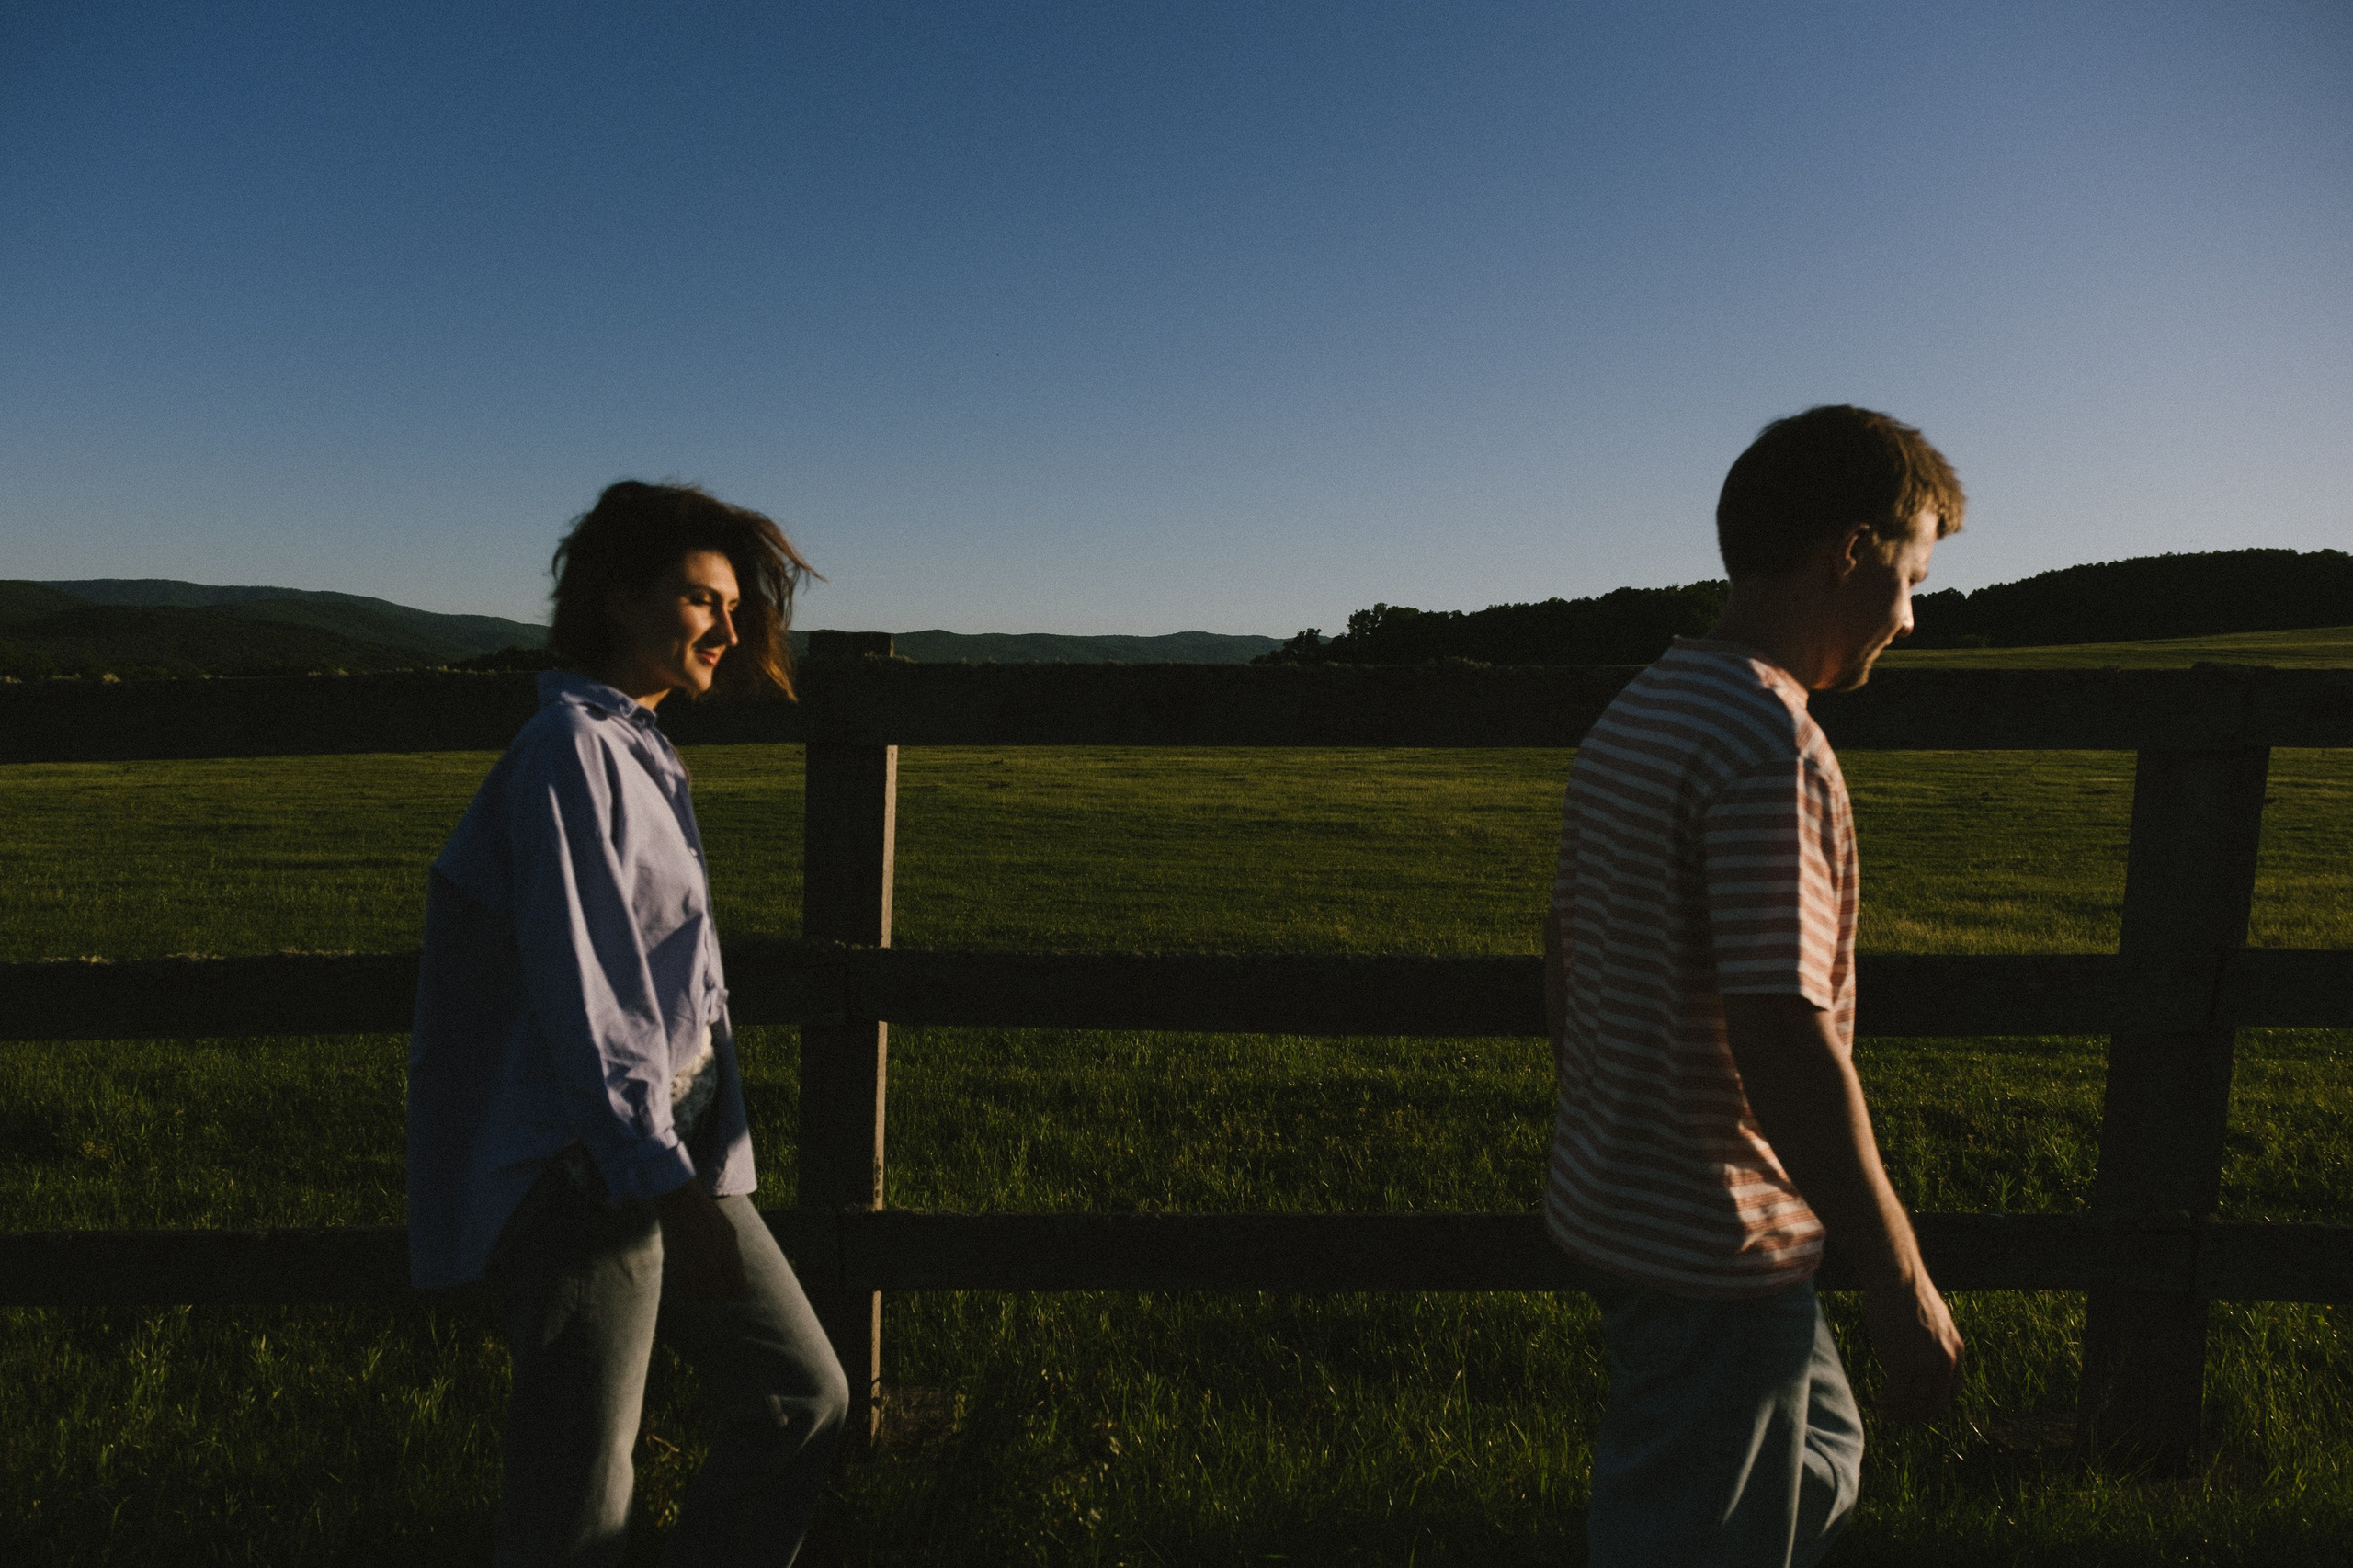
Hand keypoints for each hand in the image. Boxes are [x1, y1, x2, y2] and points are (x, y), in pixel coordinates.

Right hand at [655, 1182, 747, 1301]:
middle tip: (718, 1281)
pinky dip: (689, 1288)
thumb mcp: (730, 1234)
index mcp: (729, 1258)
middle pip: (721, 1297)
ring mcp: (693, 1270)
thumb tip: (735, 1281)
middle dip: (722, 1292)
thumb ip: (734, 1259)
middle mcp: (712, 1268)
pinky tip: (691, 1275)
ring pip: (702, 1297)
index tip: (733, 1285)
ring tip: (704, 1277)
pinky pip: (686, 1292)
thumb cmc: (708, 1217)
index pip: (738, 1292)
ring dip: (705, 1291)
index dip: (737, 1290)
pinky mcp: (676, 1270)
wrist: (680, 1205)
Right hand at [1862, 1271, 1964, 1422]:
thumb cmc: (1904, 1290)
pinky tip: (1876, 1401)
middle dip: (1916, 1414)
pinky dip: (1886, 1402)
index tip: (1916, 1403)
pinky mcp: (1904, 1364)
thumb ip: (1931, 1341)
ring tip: (1883, 1410)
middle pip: (1936, 1403)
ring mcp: (1926, 1364)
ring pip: (1916, 1403)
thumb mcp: (1931, 1319)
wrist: (1895, 1277)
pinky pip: (1896, 1395)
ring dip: (1899, 1412)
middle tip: (1898, 1415)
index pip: (1952, 1390)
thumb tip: (1918, 1351)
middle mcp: (1946, 1361)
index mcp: (1956, 1350)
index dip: (1934, 1401)